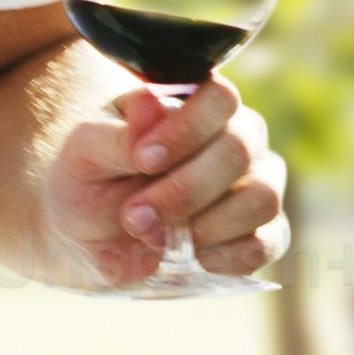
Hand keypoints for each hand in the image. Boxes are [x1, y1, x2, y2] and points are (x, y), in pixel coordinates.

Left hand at [44, 73, 285, 289]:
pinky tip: (192, 257)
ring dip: (207, 226)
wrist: (88, 238)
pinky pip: (268, 241)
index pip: (220, 98)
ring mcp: (255, 184)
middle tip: (133, 217)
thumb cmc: (90, 182)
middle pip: (241, 149)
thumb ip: (118, 133)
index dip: (187, 130)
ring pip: (262, 197)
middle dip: (184, 191)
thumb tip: (151, 104)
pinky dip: (228, 256)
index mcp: (196, 106)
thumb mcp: (85, 155)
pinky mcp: (261, 232)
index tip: (144, 161)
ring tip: (158, 240)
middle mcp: (237, 137)